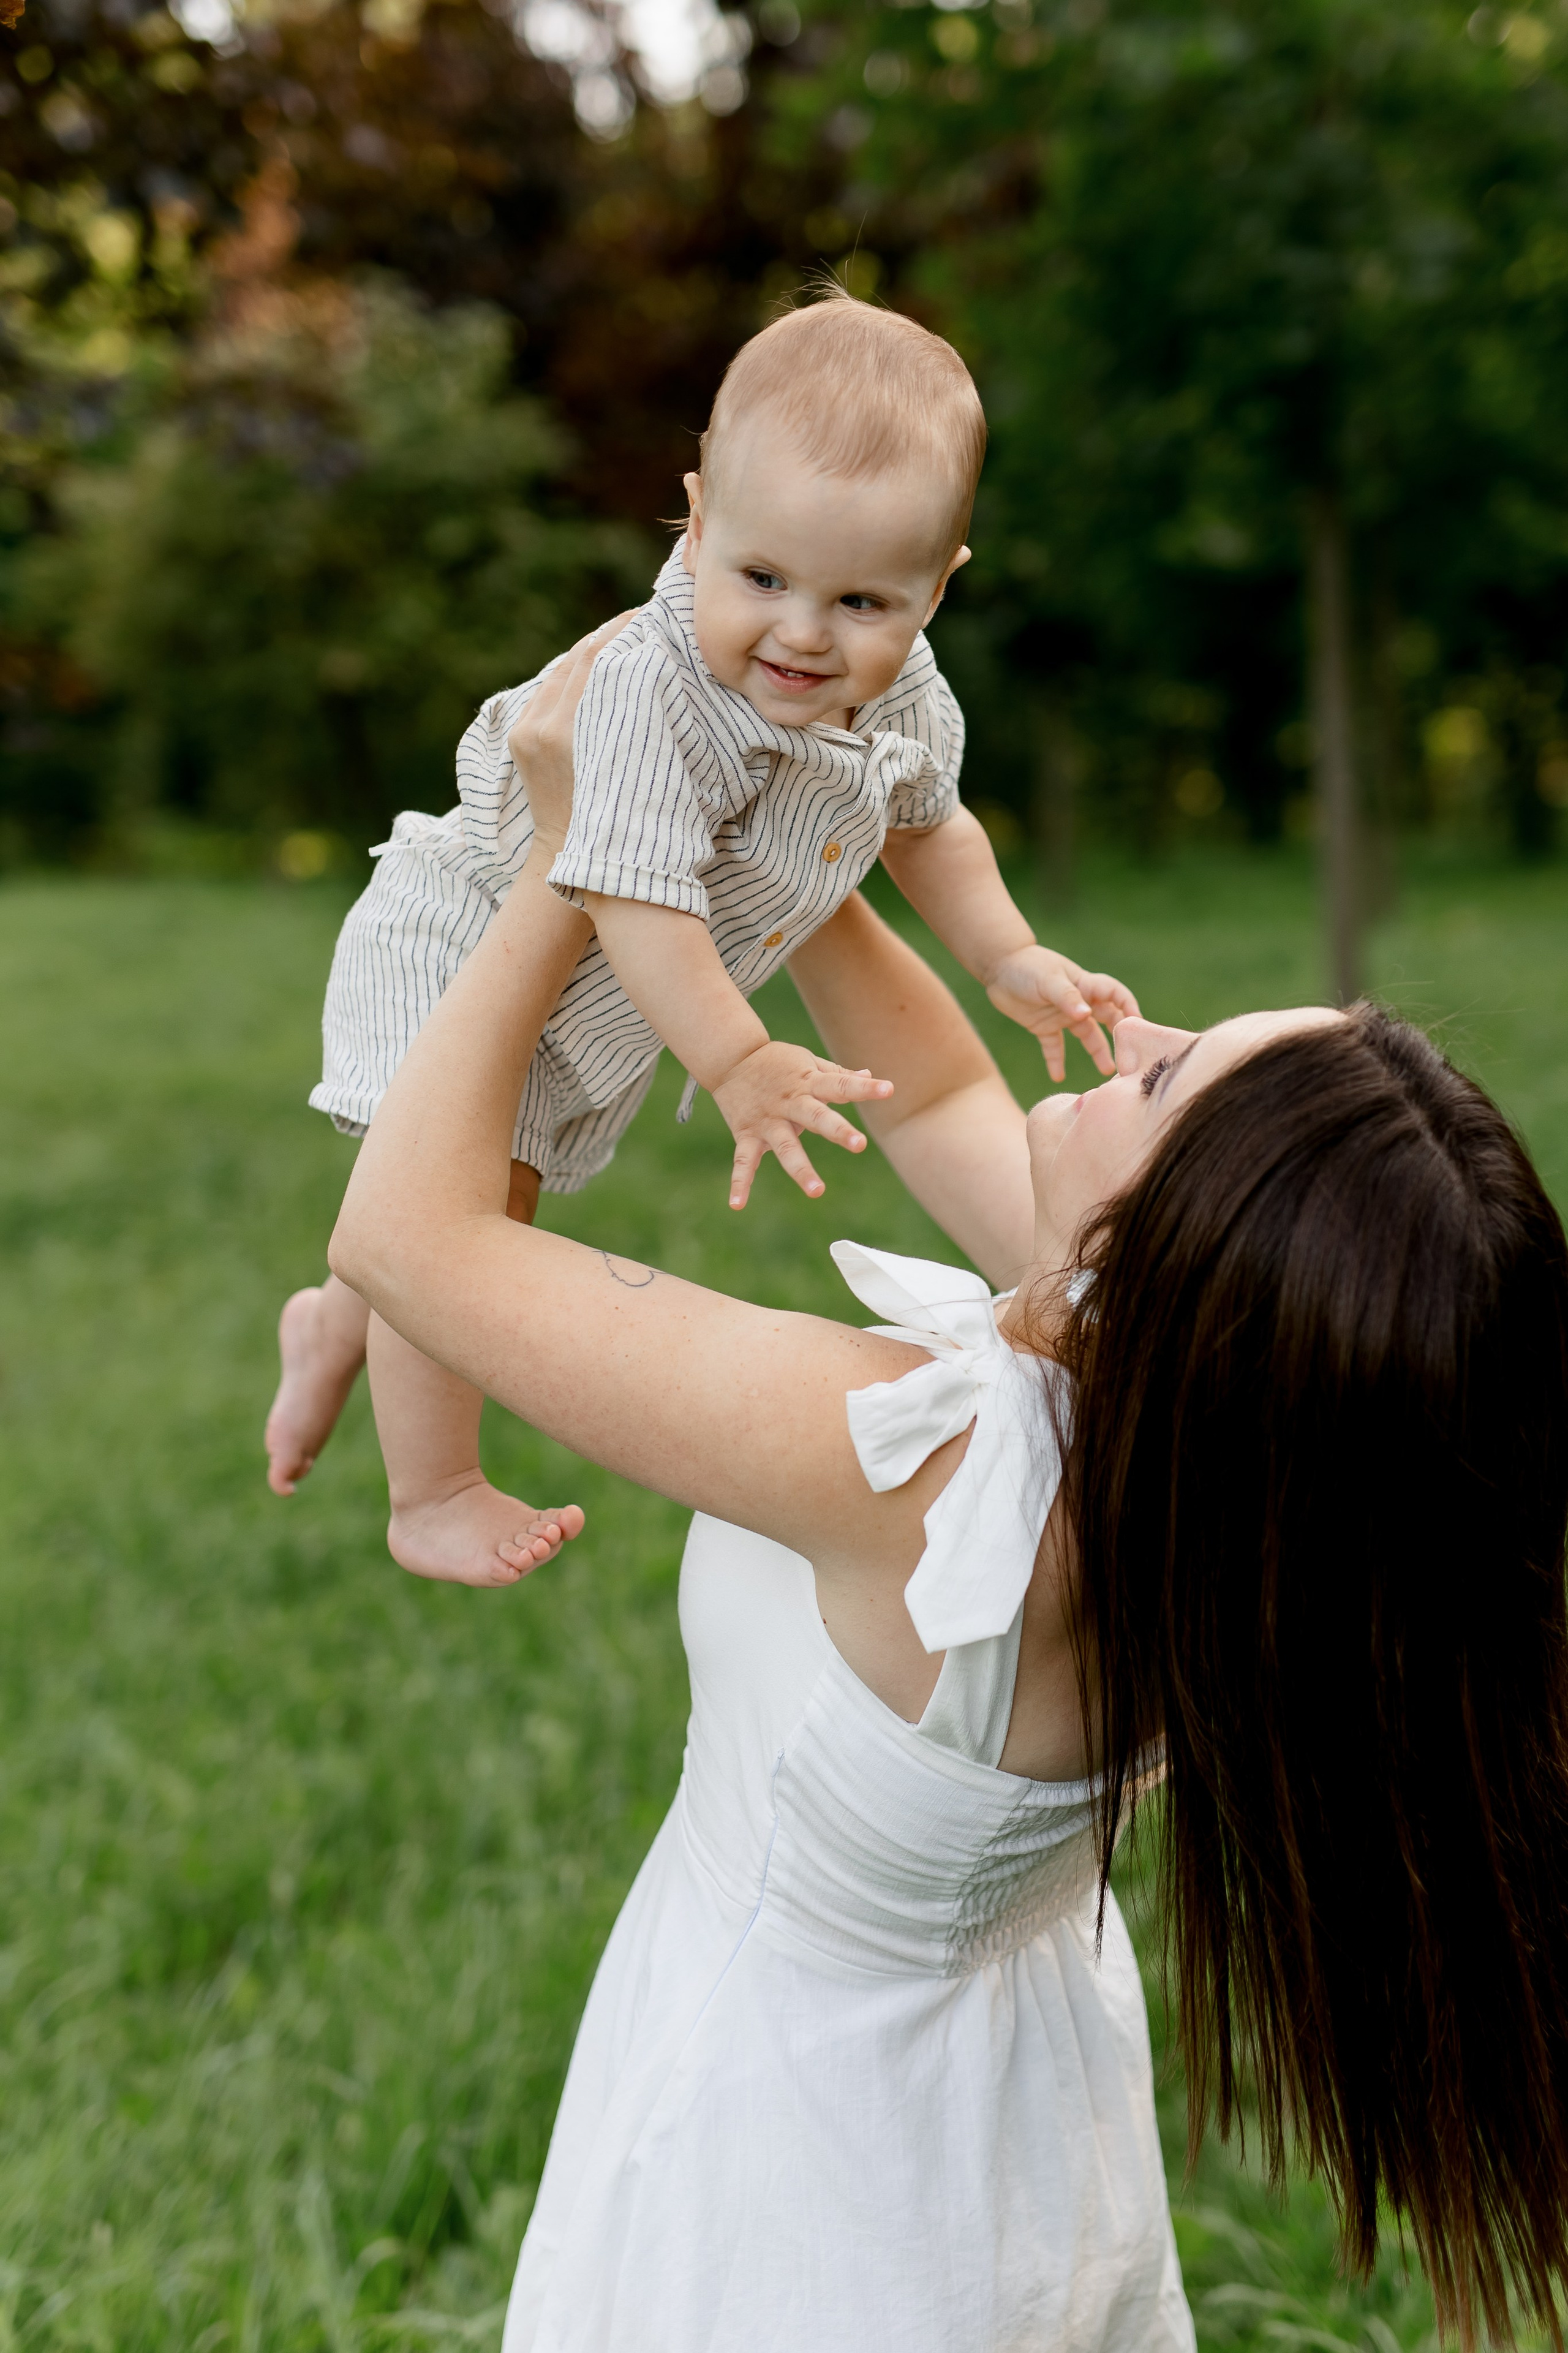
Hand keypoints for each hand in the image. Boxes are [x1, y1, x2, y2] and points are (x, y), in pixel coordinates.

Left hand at [507, 611, 635, 855]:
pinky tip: (594, 667)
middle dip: (610, 634)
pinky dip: (572, 675)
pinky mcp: (519, 737)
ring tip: (622, 637)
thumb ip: (637, 716)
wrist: (570, 859)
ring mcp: (526, 731)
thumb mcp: (635, 766)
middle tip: (641, 616)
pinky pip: (548, 691)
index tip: (650, 614)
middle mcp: (541, 726)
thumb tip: (652, 666)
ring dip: (591, 651)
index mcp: (567, 732)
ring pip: (562, 670)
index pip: (597, 659)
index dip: (624, 631)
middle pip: (578, 658)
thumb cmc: (618, 824)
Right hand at [710, 1041, 894, 1209]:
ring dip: (800, 1169)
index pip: (841, 1085)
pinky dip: (739, 1183)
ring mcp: (767, 1120)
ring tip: (817, 1191)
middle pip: (816, 1117)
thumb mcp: (808, 1061)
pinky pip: (743, 1161)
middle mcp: (790, 1102)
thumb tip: (868, 1074)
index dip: (865, 1088)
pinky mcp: (746, 1133)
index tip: (888, 1089)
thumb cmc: (777, 1062)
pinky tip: (737, 1205)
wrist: (730, 1058)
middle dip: (837, 1131)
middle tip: (859, 1144)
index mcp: (808, 1083)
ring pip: (785, 1146)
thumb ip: (837, 1074)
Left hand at [983, 946, 1139, 1081]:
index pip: (1115, 995)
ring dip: (1097, 1052)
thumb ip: (1067, 997)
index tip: (1137, 1025)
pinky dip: (1056, 1061)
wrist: (999, 966)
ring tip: (1106, 1071)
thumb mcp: (1048, 980)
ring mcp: (1062, 1015)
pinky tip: (1057, 1077)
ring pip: (1086, 1036)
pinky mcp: (1044, 1026)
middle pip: (1106, 1019)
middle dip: (1118, 1036)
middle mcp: (1078, 1001)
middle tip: (1127, 1056)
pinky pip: (1054, 1046)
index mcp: (1085, 985)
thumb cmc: (1027, 966)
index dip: (1128, 1007)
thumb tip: (1086, 1015)